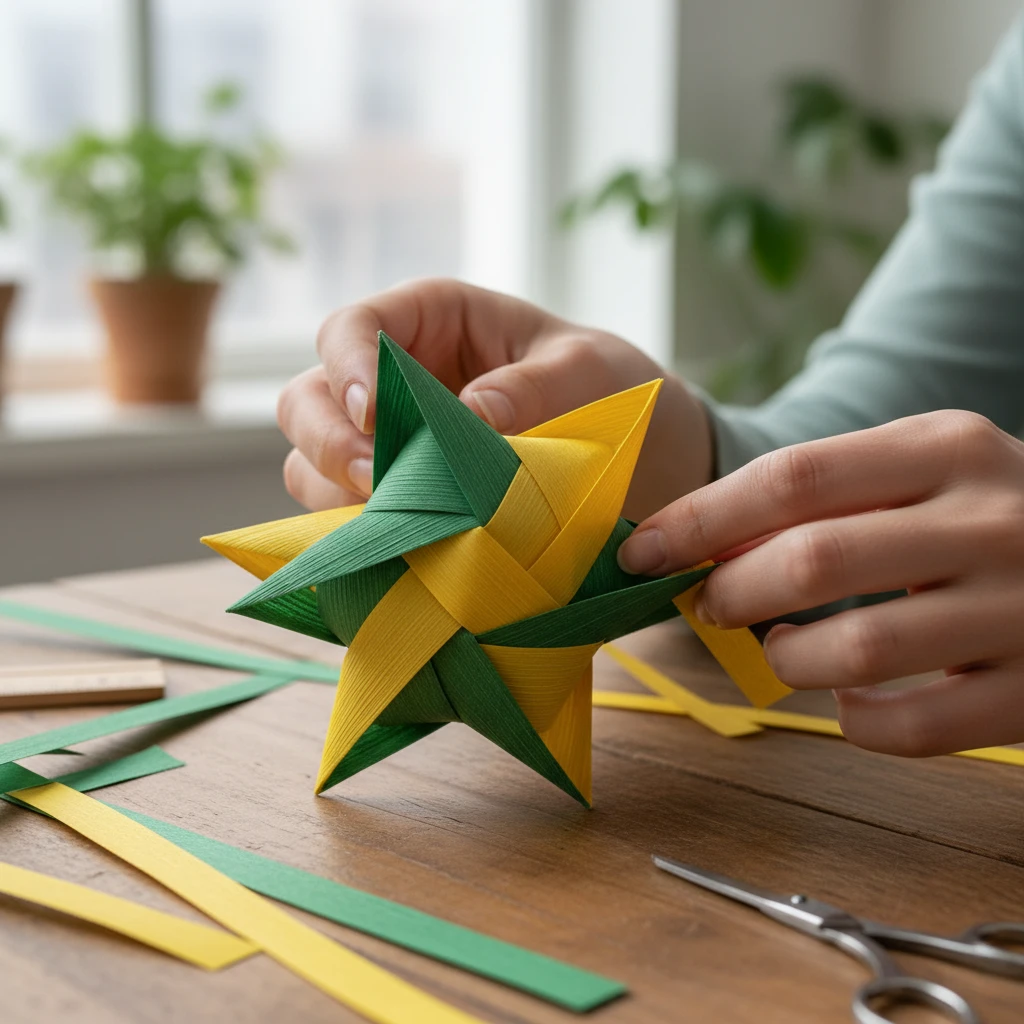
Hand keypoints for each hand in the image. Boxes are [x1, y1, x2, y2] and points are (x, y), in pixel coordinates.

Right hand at [277, 277, 712, 519]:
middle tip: (380, 485)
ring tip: (396, 527)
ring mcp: (389, 445)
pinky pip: (346, 519)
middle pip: (309, 400)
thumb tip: (468, 416)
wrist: (642, 454)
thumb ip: (530, 388)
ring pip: (313, 466)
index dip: (349, 368)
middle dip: (330, 443)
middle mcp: (394, 380)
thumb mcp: (586, 372)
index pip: (354, 329)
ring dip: (338, 498)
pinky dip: (359, 538)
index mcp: (431, 321)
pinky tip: (399, 555)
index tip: (376, 416)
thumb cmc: (609, 388)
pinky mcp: (398, 502)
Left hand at [617, 410, 1023, 755]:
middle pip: (812, 560)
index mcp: (946, 448)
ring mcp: (1021, 608)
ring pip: (855, 650)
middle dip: (731, 591)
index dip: (699, 519)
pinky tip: (851, 698)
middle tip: (710, 603)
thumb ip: (826, 495)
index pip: (791, 478)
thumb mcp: (923, 471)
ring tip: (787, 650)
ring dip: (789, 659)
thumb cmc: (986, 514)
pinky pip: (913, 727)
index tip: (643, 551)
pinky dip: (857, 720)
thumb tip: (697, 538)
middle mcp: (989, 519)